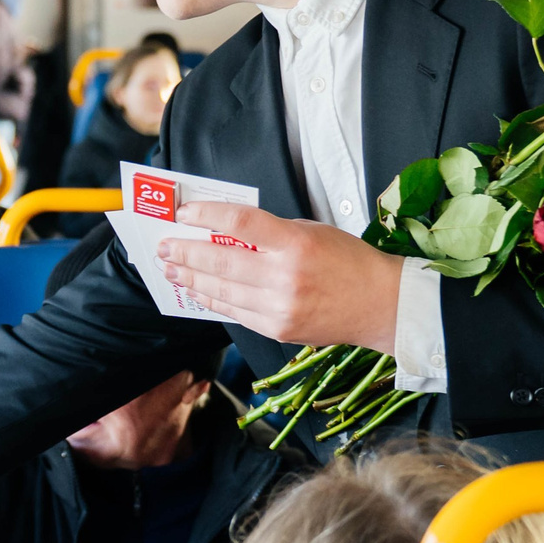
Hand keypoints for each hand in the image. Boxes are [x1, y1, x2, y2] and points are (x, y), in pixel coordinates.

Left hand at [157, 203, 403, 346]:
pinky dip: (212, 299)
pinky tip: (198, 290)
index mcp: (294, 244)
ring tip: (172, 269)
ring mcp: (279, 307)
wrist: (379, 305)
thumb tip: (225, 229)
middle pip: (220, 260)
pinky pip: (234, 312)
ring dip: (191, 278)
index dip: (206, 215)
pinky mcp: (277, 329)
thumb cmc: (348, 262)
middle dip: (185, 252)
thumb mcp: (311, 231)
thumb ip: (270, 231)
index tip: (184, 213)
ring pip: (221, 290)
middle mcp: (284, 277)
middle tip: (164, 246)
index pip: (239, 223)